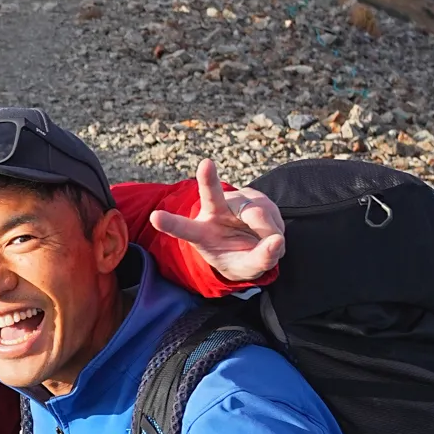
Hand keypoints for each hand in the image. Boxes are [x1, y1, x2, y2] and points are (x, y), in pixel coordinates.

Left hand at [149, 157, 283, 283]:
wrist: (253, 247)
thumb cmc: (241, 259)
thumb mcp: (247, 268)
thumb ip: (260, 259)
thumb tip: (277, 241)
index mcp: (202, 233)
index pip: (185, 229)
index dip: (171, 223)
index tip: (155, 217)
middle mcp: (214, 211)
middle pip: (211, 195)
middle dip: (207, 179)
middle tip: (205, 164)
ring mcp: (234, 200)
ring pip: (256, 212)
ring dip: (268, 230)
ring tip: (266, 241)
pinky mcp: (252, 195)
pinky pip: (270, 210)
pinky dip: (276, 225)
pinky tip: (270, 231)